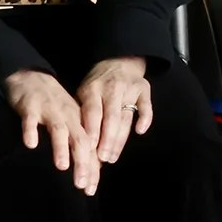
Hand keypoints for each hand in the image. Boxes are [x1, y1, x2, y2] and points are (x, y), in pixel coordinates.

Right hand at [2, 68, 99, 194]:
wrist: (32, 77)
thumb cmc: (53, 105)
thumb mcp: (69, 121)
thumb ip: (78, 142)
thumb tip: (91, 168)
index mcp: (80, 121)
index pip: (90, 147)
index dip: (92, 168)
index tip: (90, 189)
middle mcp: (69, 116)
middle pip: (80, 140)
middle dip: (83, 162)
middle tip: (82, 184)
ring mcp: (50, 110)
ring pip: (59, 130)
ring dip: (61, 148)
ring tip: (62, 166)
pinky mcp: (30, 107)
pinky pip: (30, 120)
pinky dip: (31, 131)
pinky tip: (31, 144)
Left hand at [73, 56, 154, 179]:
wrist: (118, 61)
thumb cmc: (96, 85)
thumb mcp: (83, 94)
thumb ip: (82, 115)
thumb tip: (76, 145)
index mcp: (92, 89)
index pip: (93, 112)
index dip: (93, 131)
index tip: (90, 150)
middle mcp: (112, 88)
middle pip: (111, 117)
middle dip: (107, 140)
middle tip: (104, 159)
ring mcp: (130, 88)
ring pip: (126, 116)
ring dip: (121, 138)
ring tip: (113, 157)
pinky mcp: (144, 89)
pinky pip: (146, 105)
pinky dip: (145, 118)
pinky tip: (140, 131)